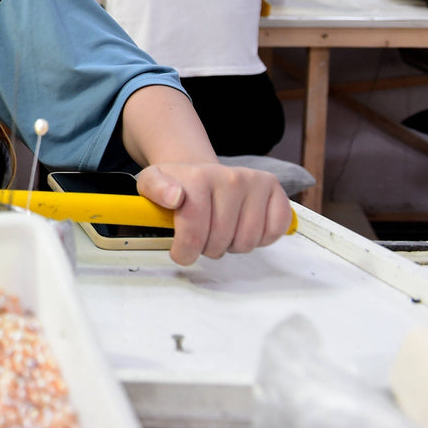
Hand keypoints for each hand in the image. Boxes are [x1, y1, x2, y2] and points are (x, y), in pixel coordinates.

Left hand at [137, 163, 292, 265]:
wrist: (199, 175)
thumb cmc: (177, 186)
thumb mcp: (151, 184)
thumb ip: (154, 190)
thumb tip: (174, 197)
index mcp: (199, 177)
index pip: (195, 228)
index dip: (186, 250)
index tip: (180, 253)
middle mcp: (231, 177)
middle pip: (222, 239)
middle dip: (207, 248)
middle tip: (201, 238)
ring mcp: (255, 183)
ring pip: (247, 241)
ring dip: (231, 247)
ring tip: (220, 233)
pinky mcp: (276, 190)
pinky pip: (274, 231)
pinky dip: (259, 240)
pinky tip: (242, 228)